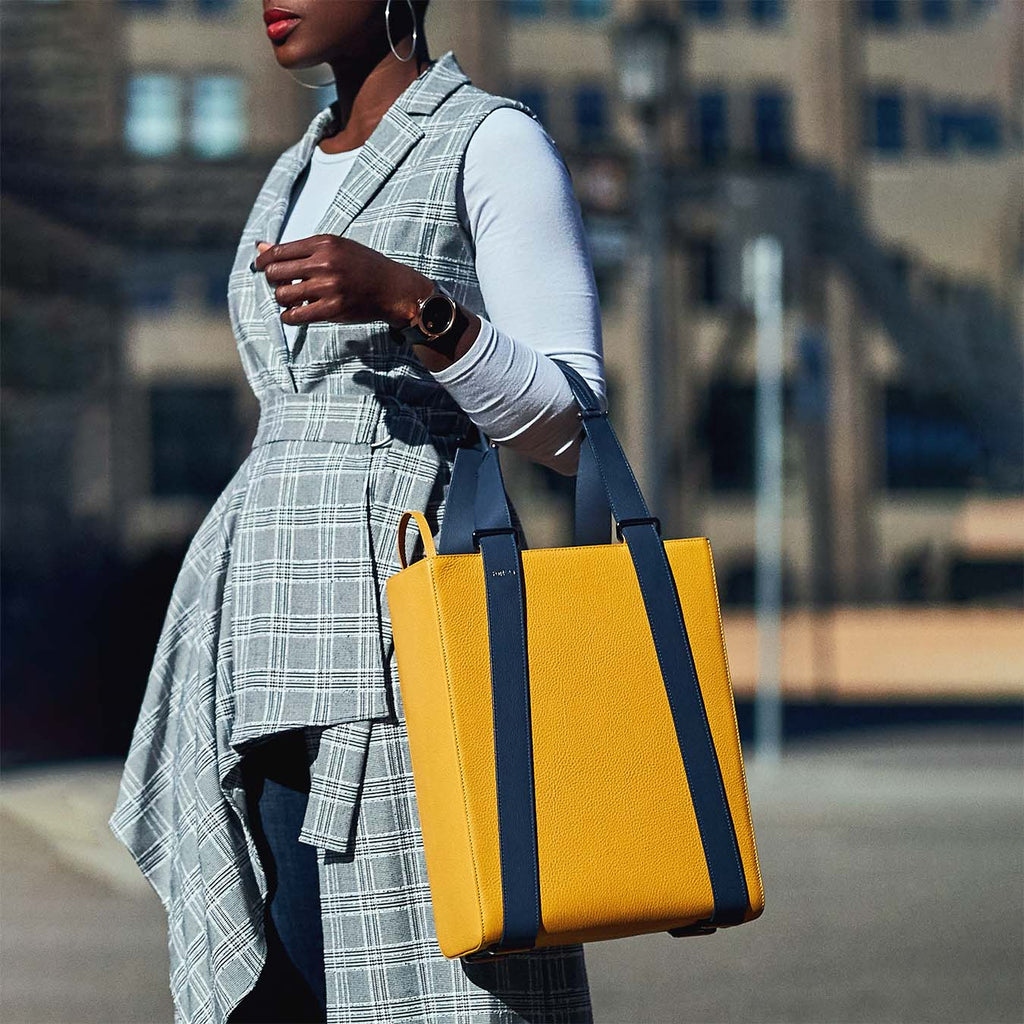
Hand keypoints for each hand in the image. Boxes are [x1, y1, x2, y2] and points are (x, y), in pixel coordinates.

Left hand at [252, 234, 434, 329]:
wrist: (393, 288)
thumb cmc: (362, 266)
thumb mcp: (333, 248)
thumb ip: (298, 249)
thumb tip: (259, 248)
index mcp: (323, 243)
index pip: (278, 252)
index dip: (263, 262)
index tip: (261, 268)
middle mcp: (324, 263)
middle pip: (275, 273)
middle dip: (273, 281)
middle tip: (283, 285)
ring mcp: (328, 287)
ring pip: (283, 295)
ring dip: (283, 300)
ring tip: (293, 300)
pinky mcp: (333, 308)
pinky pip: (296, 315)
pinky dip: (289, 316)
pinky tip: (295, 314)